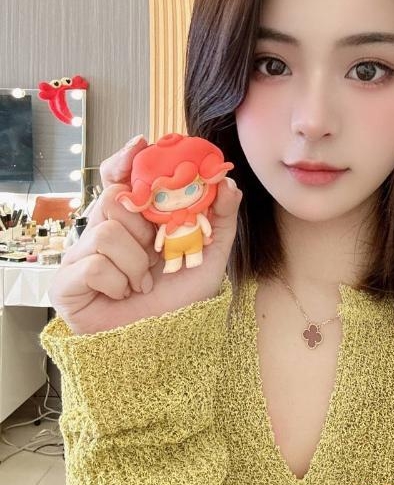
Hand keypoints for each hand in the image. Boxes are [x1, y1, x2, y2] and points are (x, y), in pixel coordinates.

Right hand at [48, 135, 241, 334]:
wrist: (162, 346)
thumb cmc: (180, 299)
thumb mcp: (211, 256)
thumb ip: (221, 219)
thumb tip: (228, 183)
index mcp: (132, 220)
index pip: (119, 178)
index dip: (125, 159)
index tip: (140, 145)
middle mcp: (103, 232)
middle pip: (113, 199)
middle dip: (141, 226)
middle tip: (154, 251)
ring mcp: (82, 256)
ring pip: (105, 231)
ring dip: (135, 262)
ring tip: (142, 282)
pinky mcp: (66, 282)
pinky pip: (93, 263)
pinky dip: (118, 281)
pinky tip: (123, 294)